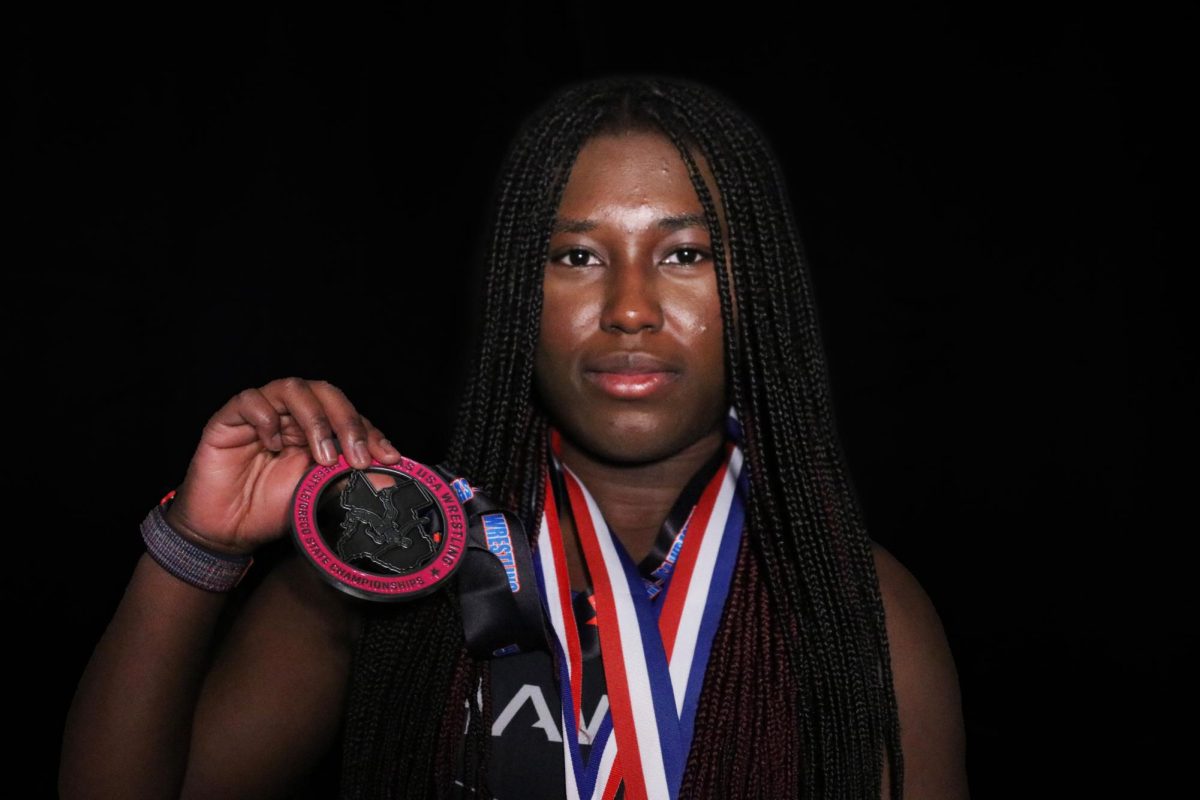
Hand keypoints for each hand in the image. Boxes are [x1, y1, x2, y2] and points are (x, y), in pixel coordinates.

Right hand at [162, 377, 402, 555]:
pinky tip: (273, 445)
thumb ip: (349, 481)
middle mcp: (291, 416)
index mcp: (315, 430)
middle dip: (348, 422)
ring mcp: (261, 414)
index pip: (349, 415)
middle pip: (326, 393)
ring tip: (322, 456)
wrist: (227, 533)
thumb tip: (389, 479)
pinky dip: (266, 418)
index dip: (370, 433)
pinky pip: (249, 399)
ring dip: (315, 419)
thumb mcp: (319, 497)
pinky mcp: (228, 419)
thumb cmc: (271, 510)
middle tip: (358, 457)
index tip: (390, 458)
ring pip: (292, 388)